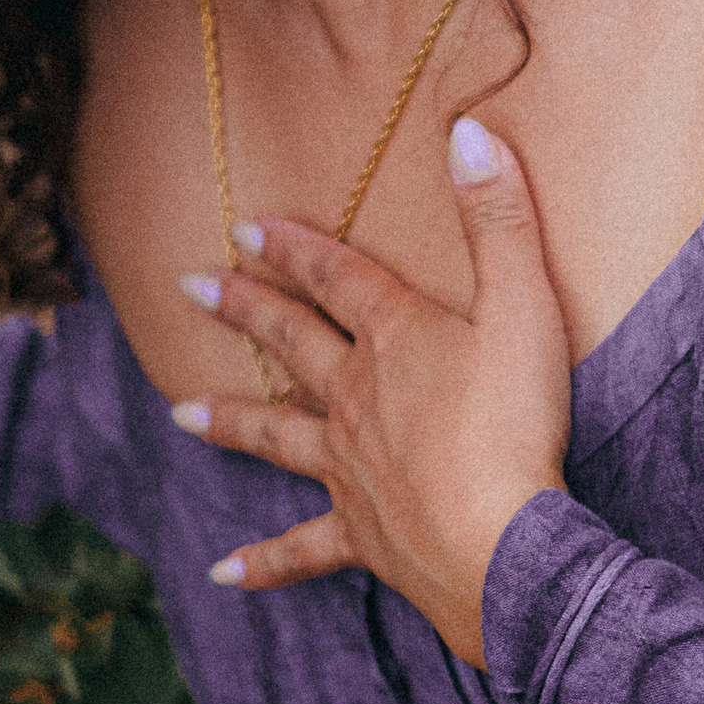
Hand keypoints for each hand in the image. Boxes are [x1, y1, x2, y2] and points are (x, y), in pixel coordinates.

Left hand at [170, 115, 570, 667]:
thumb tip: (469, 131)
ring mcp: (350, 469)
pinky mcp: (361, 535)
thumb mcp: (524, 304)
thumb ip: (500, 217)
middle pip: (293, 344)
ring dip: (230, 422)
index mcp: (396, 339)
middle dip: (244, 309)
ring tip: (179, 412)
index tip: (247, 226)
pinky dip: (265, 563)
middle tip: (189, 285)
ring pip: (277, 437)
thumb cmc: (517, 423)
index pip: (338, 278)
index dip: (295, 247)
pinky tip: (224, 572)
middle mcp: (358, 399)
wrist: (501, 542)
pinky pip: (302, 550)